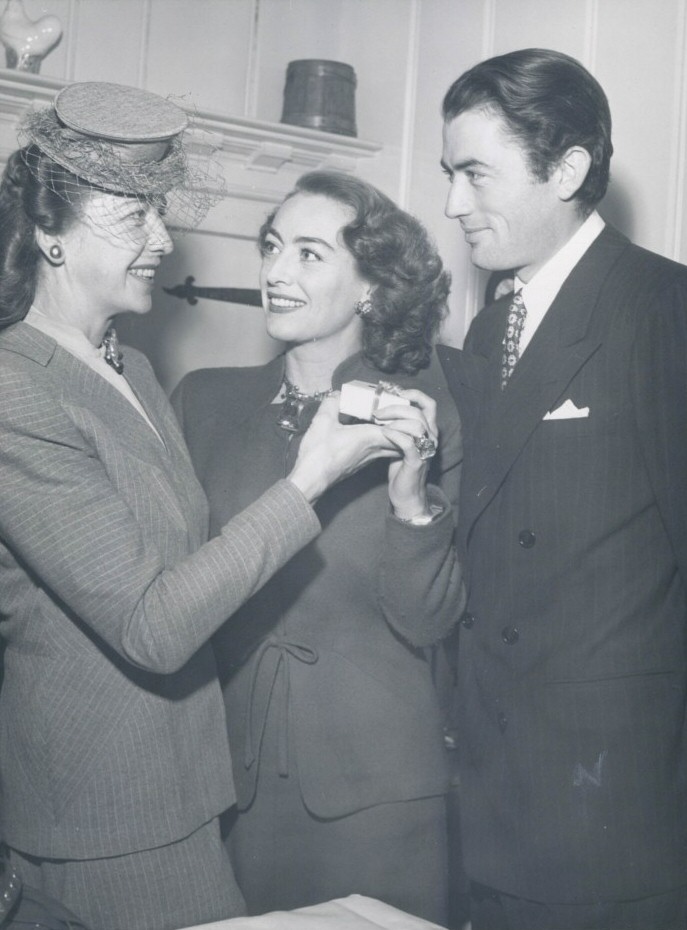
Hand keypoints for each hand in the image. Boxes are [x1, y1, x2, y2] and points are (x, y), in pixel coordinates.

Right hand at [287, 393, 399, 502]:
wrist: (311, 479)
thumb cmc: (318, 453)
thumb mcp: (322, 420)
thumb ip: (332, 403)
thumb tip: (338, 395)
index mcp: (369, 437)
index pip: (397, 427)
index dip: (400, 417)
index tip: (399, 407)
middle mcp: (373, 449)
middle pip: (399, 439)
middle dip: (403, 427)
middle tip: (400, 414)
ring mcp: (368, 459)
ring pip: (392, 448)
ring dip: (396, 437)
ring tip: (393, 423)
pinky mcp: (361, 465)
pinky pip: (381, 453)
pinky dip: (385, 444)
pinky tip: (377, 437)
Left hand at [372, 388, 438, 520]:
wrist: (406, 495)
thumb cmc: (401, 468)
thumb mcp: (400, 442)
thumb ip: (397, 426)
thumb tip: (378, 410)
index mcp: (428, 430)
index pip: (429, 404)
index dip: (414, 394)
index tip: (395, 392)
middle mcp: (430, 438)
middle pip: (419, 411)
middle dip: (396, 407)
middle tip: (377, 411)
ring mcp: (425, 450)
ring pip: (417, 425)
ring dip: (395, 420)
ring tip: (378, 422)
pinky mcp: (417, 462)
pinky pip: (408, 443)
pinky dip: (394, 435)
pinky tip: (383, 433)